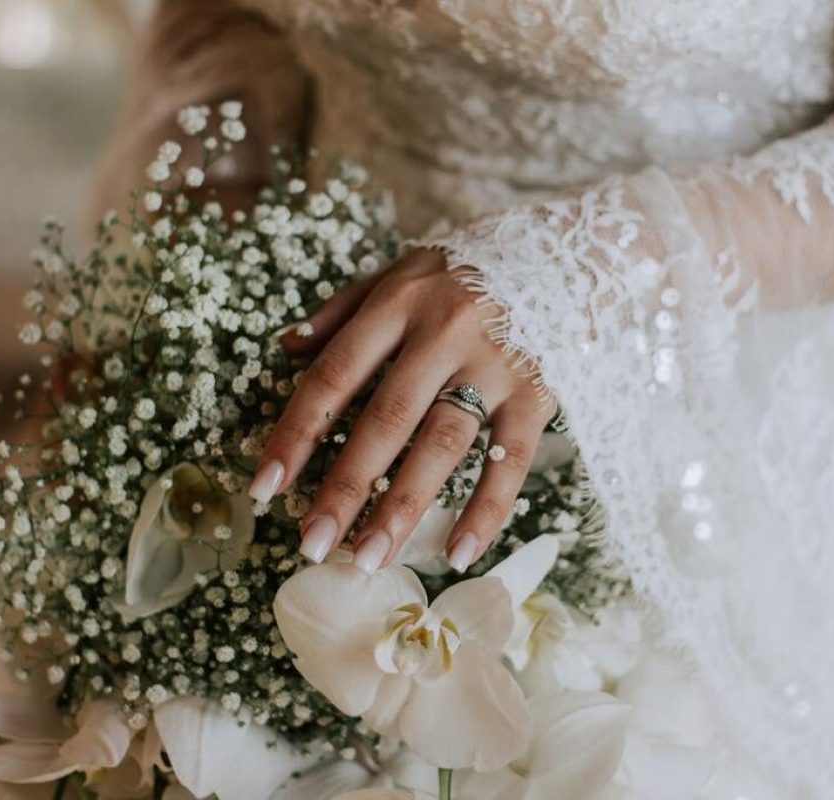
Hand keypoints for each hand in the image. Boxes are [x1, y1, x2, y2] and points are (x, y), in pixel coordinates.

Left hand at [248, 248, 553, 572]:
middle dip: (345, 487)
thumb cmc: (468, 272)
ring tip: (371, 557)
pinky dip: (486, 510)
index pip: (335, 375)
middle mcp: (444, 332)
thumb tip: (285, 348)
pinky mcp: (538, 392)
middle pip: (385, 419)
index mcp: (399, 302)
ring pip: (443, 444)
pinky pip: (513, 461)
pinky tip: (457, 553)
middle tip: (313, 544)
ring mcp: (495, 364)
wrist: (568, 253)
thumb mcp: (400, 273)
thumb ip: (343, 308)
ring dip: (404, 506)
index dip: (297, 432)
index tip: (265, 486)